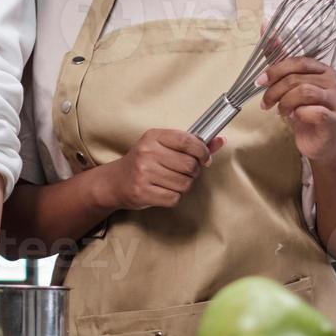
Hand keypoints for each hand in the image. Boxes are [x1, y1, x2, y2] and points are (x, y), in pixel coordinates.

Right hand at [101, 129, 222, 210]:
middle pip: (190, 165)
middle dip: (193, 171)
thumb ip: (192, 144)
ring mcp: (144, 173)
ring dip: (183, 185)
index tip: (205, 158)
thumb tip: (220, 140)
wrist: (115, 181)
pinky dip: (173, 197)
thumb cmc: (143, 162)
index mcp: (153, 137)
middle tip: (183, 171)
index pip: (187, 141)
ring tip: (171, 181)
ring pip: (184, 183)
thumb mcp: (163, 146)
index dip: (202, 151)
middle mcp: (147, 153)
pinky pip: (174, 198)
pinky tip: (163, 190)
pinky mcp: (143, 192)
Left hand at [258, 57, 335, 161]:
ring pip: (304, 92)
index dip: (276, 69)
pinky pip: (313, 111)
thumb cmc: (303, 112)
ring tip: (280, 111)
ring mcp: (335, 99)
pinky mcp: (334, 118)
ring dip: (285, 102)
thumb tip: (265, 30)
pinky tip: (295, 117)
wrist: (318, 142)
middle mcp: (332, 81)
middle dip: (275, 90)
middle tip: (266, 102)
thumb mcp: (289, 87)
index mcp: (322, 69)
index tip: (260, 81)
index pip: (298, 61)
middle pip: (297, 77)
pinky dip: (298, 114)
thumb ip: (280, 62)